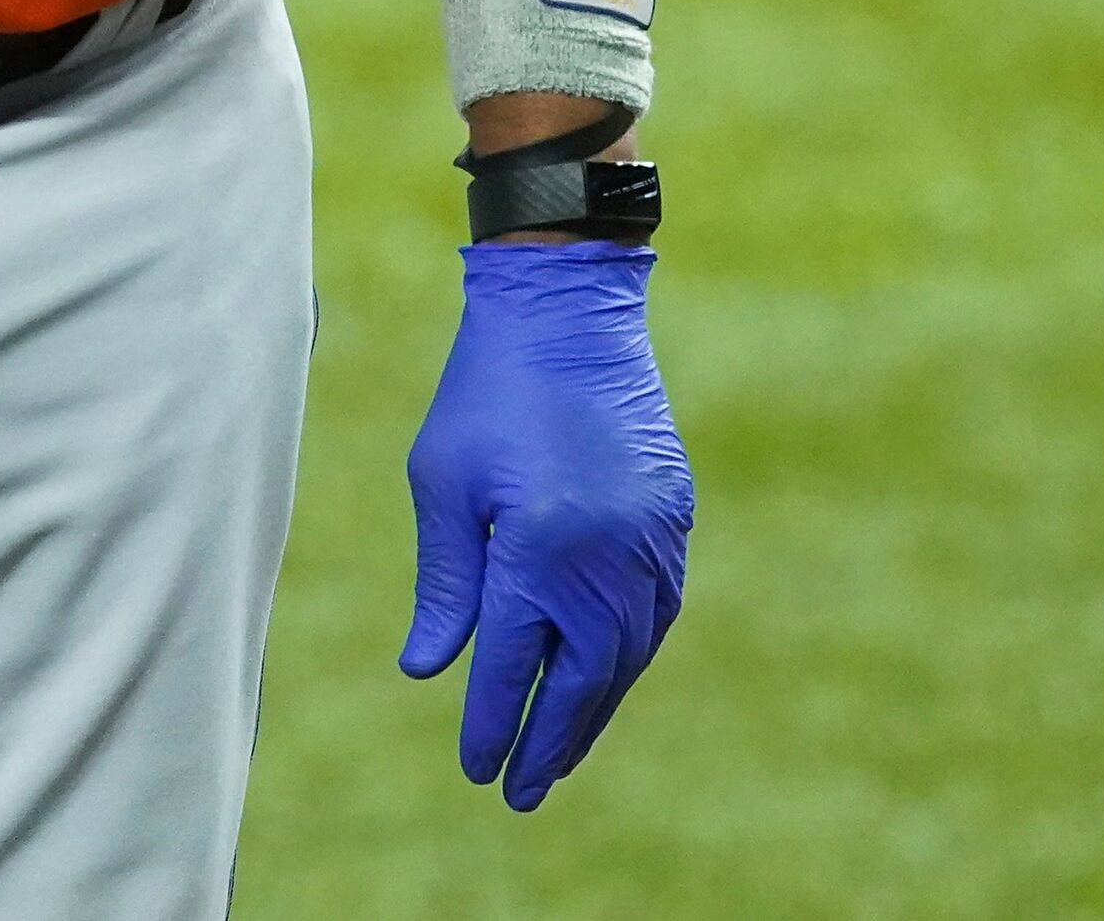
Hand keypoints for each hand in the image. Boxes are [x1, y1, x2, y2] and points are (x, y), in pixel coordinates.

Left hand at [400, 241, 691, 810]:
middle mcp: (607, 559)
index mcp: (540, 550)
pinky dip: (626, 656)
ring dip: (594, 708)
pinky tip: (603, 680)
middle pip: (583, 678)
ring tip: (558, 752)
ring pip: (626, 655)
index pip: (515, 666)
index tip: (477, 770)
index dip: (493, 723)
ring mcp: (651, 542)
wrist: (569, 311)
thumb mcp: (442, 482)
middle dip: (551, 740)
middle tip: (522, 791)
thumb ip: (445, 583)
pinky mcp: (673, 521)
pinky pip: (654, 613)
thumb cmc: (485, 392)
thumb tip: (429, 670)